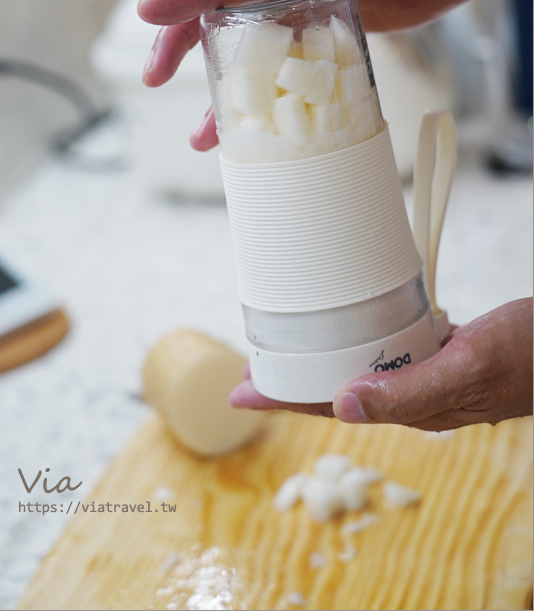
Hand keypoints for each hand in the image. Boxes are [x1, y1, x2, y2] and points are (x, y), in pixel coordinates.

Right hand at [137, 0, 531, 150]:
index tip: (151, 13)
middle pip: (229, 13)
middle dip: (185, 43)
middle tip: (153, 76)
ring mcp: (312, 5)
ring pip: (253, 48)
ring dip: (224, 89)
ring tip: (201, 134)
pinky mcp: (328, 29)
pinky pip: (288, 64)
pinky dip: (268, 95)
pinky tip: (256, 126)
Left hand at [228, 298, 532, 431]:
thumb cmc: (525, 353)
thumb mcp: (467, 365)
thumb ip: (410, 391)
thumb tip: (343, 407)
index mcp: (413, 406)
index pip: (331, 407)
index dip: (283, 400)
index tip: (239, 394)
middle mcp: (412, 397)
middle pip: (335, 393)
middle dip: (289, 385)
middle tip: (248, 373)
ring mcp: (424, 377)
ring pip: (356, 374)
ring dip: (317, 366)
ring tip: (284, 356)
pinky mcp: (437, 355)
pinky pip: (383, 355)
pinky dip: (354, 347)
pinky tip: (345, 336)